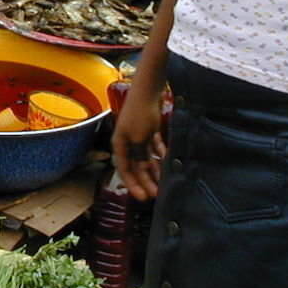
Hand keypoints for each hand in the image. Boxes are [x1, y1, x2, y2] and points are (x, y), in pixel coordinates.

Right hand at [110, 85, 166, 201]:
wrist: (148, 89)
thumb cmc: (140, 113)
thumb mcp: (138, 138)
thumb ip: (139, 156)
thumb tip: (143, 171)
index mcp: (120, 145)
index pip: (125, 170)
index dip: (133, 185)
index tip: (143, 198)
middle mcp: (127, 142)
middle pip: (136, 166)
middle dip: (146, 180)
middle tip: (157, 194)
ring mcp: (137, 135)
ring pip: (146, 157)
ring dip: (155, 169)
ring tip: (165, 181)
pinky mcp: (148, 128)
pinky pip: (154, 146)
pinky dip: (160, 153)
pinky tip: (168, 160)